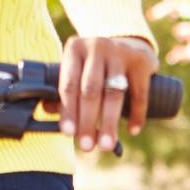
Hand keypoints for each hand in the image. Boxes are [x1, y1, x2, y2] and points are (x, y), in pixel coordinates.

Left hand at [57, 36, 157, 152]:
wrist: (128, 44)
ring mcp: (121, 52)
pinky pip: (139, 93)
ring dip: (110, 122)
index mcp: (74, 49)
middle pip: (91, 89)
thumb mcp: (77, 70)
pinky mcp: (141, 60)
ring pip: (115, 93)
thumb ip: (65, 91)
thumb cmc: (95, 65)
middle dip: (88, 120)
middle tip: (87, 146)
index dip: (68, 110)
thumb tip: (48, 110)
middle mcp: (97, 47)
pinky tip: (132, 131)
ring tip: (107, 145)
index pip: (69, 84)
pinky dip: (137, 114)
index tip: (68, 133)